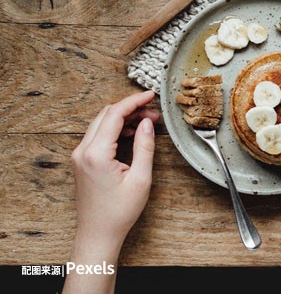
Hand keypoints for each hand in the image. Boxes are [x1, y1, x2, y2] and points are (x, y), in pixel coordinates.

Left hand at [70, 91, 158, 246]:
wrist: (98, 233)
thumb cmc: (119, 212)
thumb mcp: (140, 179)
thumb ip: (144, 147)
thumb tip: (147, 123)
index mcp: (96, 154)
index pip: (114, 115)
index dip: (134, 101)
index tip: (150, 96)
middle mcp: (82, 151)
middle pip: (106, 114)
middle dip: (130, 108)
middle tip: (153, 111)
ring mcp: (79, 155)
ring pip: (101, 123)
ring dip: (123, 117)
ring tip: (146, 121)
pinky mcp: (82, 160)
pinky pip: (97, 135)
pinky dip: (114, 128)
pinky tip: (131, 132)